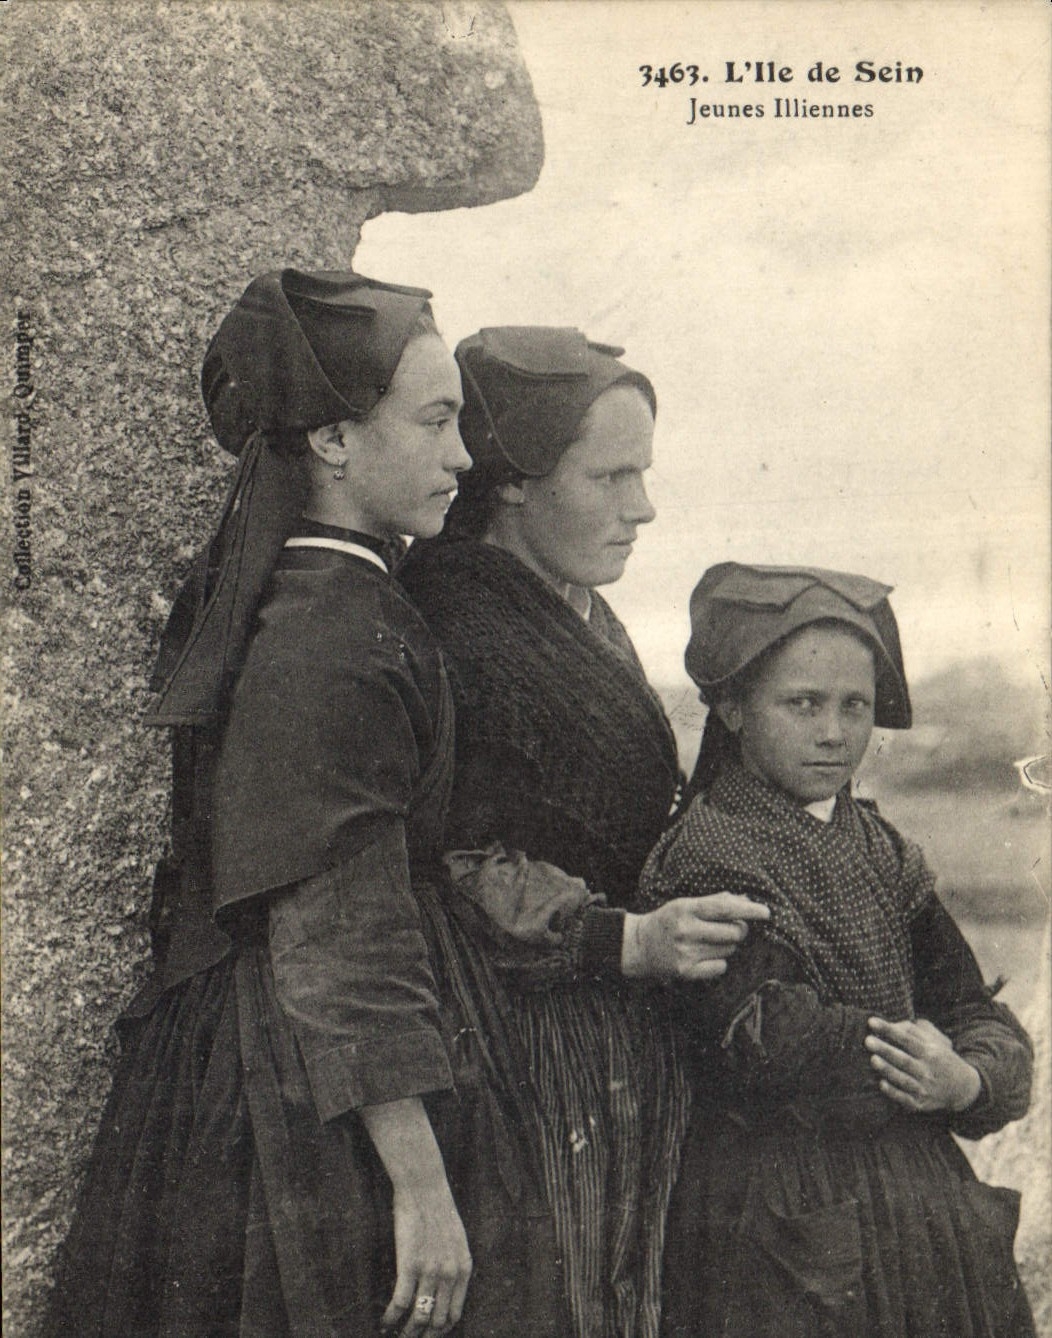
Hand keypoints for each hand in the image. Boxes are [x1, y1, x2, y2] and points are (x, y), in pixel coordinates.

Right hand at [382, 1180, 472, 1334]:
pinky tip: (383, 1322)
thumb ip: (454, 1264)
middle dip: (424, 1337)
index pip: (455, 1314)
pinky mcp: (409, 1265)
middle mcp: (450, 1274)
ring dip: (407, 1333)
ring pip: (419, 1318)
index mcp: (464, 1269)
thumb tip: (445, 1286)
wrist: (424, 1188)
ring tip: (397, 1337)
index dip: (441, 1330)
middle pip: (438, 1322)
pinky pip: (400, 1303)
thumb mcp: (457, 1239)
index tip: (429, 1334)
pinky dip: (390, 1318)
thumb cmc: (437, 1208)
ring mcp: (430, 1271)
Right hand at [622, 893, 769, 980]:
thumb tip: (745, 899)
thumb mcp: (686, 904)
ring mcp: (686, 953)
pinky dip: (719, 962)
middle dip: (739, 930)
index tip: (766, 912)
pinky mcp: (686, 972)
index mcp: (686, 909)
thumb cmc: (669, 920)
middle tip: (730, 928)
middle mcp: (686, 930)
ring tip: (709, 942)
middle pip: (733, 932)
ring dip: (727, 946)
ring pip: (729, 950)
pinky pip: (721, 967)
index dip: (748, 910)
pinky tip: (705, 956)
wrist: (639, 945)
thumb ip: (715, 901)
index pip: (724, 908)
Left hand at [865, 1016, 981, 1113]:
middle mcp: (927, 1070)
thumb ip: (914, 1031)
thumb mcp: (934, 1041)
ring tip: (873, 1059)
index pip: (907, 1039)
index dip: (889, 1030)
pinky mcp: (920, 1104)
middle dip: (885, 1050)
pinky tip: (881, 1084)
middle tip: (867, 1040)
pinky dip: (894, 1093)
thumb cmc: (940, 1058)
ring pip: (904, 1079)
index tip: (871, 1022)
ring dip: (888, 1070)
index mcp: (930, 1052)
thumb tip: (892, 1024)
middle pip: (904, 1059)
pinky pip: (905, 1099)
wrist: (963, 1088)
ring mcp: (924, 1088)